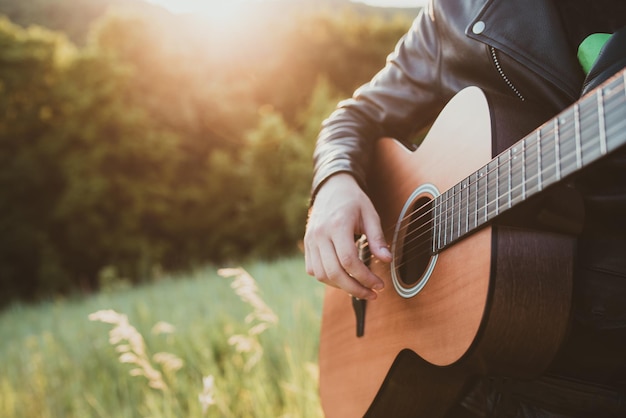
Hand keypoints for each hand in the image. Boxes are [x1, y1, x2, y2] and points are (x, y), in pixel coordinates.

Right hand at [304, 173, 391, 299]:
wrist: (331, 188)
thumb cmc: (353, 202)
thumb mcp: (370, 215)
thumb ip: (377, 238)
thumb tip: (387, 260)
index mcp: (337, 225)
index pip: (348, 260)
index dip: (365, 277)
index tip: (380, 285)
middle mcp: (320, 234)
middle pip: (334, 272)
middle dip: (355, 289)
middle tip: (372, 294)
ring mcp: (310, 240)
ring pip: (322, 275)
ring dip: (342, 286)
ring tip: (360, 288)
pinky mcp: (307, 245)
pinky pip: (314, 270)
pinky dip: (329, 279)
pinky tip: (344, 278)